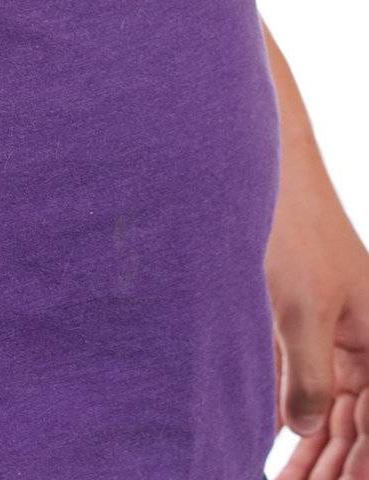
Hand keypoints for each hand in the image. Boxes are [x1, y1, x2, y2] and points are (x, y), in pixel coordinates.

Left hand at [266, 136, 368, 479]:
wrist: (261, 169)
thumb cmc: (291, 229)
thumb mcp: (300, 310)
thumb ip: (308, 377)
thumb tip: (306, 432)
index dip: (360, 463)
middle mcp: (365, 337)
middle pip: (356, 420)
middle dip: (333, 463)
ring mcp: (337, 329)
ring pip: (330, 406)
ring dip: (311, 447)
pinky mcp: (306, 319)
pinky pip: (305, 379)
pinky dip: (292, 411)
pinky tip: (275, 440)